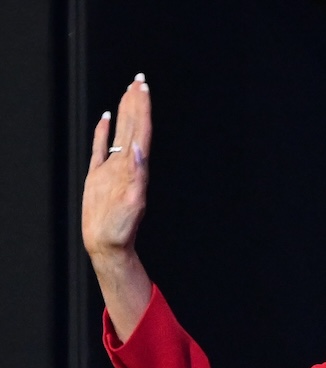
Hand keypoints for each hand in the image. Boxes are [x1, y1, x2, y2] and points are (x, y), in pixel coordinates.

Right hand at [82, 73, 152, 259]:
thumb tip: (138, 150)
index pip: (140, 132)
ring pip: (119, 133)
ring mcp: (112, 168)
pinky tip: (105, 117)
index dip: (142, 110)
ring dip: (125, 113)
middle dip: (136, 104)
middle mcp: (126, 165)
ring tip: (128, 92)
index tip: (143, 89)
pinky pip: (100, 148)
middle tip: (138, 81)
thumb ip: (136, 177)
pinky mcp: (98, 176)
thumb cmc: (120, 229)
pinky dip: (103, 131)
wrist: (107, 244)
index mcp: (135, 169)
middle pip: (133, 128)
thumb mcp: (132, 203)